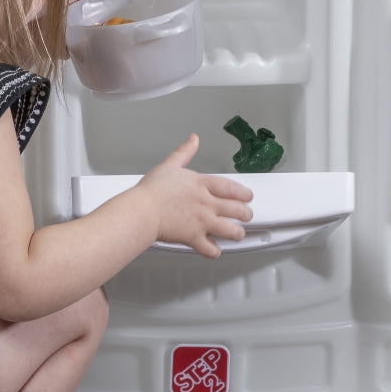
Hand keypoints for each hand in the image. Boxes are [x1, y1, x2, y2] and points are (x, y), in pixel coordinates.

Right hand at [136, 134, 252, 257]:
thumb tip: (193, 139)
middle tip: (247, 215)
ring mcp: (202, 221)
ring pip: (230, 230)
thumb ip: (184, 152)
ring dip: (237, 233)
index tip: (248, 196)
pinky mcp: (193, 237)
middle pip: (236, 209)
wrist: (143, 210)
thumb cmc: (153, 190)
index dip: (243, 193)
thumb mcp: (170, 164)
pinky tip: (215, 251)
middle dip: (246, 213)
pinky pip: (210, 249)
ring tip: (238, 234)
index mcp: (202, 184)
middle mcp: (206, 203)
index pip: (230, 188)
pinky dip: (214, 251)